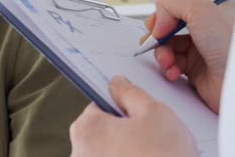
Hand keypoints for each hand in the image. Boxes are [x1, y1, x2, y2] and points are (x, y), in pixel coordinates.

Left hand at [70, 76, 197, 156]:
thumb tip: (118, 84)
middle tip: (150, 135)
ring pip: (108, 152)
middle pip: (102, 131)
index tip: (134, 112)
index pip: (98, 105)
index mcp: (86, 129)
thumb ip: (132, 93)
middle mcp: (80, 154)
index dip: (121, 106)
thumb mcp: (155, 113)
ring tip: (151, 153)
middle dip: (123, 130)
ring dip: (125, 150)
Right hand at [142, 0, 234, 112]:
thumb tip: (156, 19)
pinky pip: (171, 64)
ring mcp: (200, 48)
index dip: (163, 12)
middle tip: (157, 41)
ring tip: (168, 61)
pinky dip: (168, 68)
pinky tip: (174, 72)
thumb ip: (170, 3)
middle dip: (159, 35)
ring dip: (162, 53)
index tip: (159, 24)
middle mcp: (207, 26)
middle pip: (168, 24)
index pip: (177, 1)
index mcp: (212, 6)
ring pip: (167, 46)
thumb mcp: (199, 8)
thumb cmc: (231, 45)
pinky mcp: (196, 68)